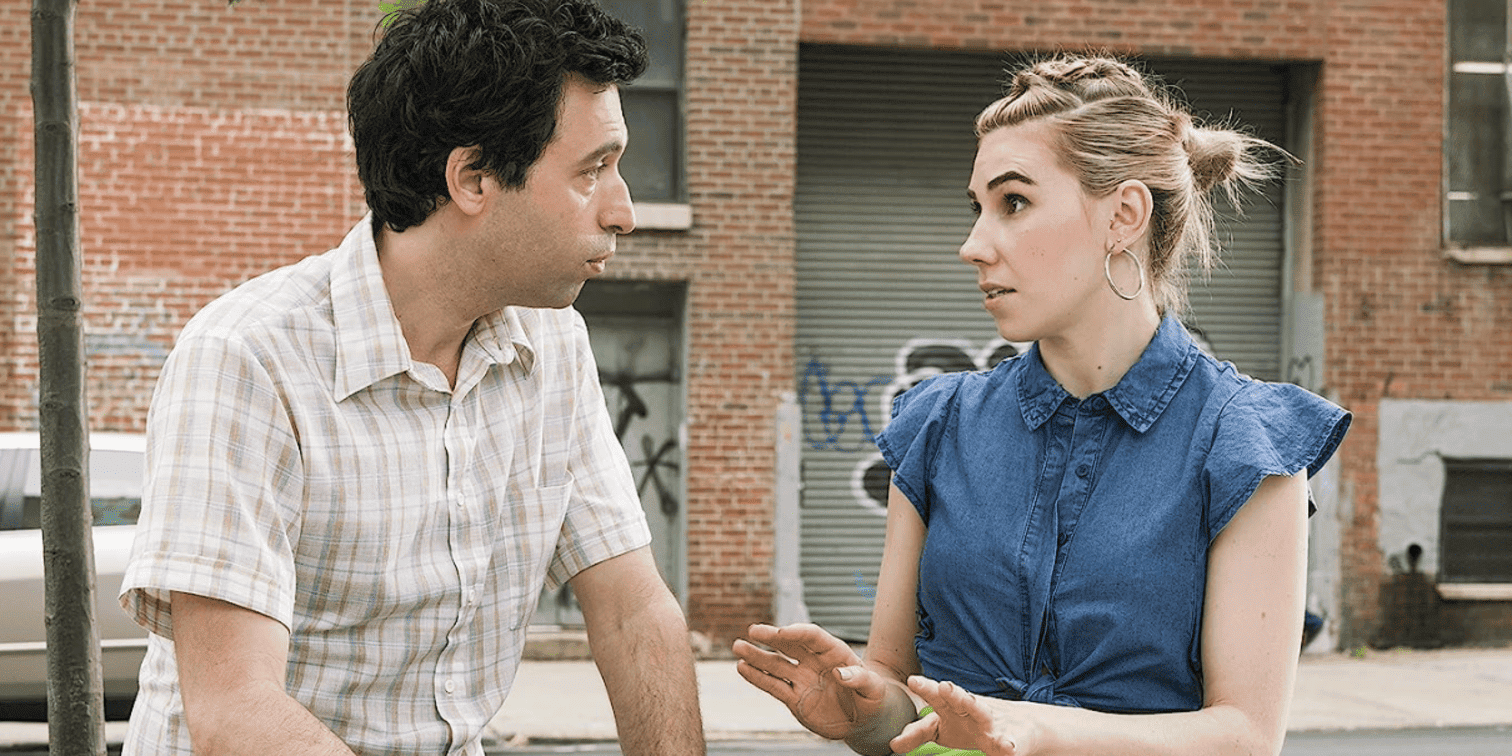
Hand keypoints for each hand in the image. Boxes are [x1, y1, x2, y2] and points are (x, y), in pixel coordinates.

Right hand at [732, 623, 893, 740]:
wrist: (863, 720)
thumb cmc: (872, 698)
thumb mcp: (873, 690)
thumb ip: (860, 680)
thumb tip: (840, 673)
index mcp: (834, 652)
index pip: (813, 637)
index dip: (797, 632)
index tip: (782, 632)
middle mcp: (814, 662)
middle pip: (789, 645)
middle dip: (771, 637)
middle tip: (753, 630)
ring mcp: (802, 679)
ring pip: (776, 664)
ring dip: (757, 656)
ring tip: (738, 647)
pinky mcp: (794, 698)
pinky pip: (773, 686)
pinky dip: (757, 678)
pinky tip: (742, 668)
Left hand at [892, 676, 1029, 755]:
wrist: (1023, 725)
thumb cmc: (973, 723)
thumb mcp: (942, 728)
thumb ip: (919, 732)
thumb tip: (893, 743)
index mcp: (953, 706)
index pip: (936, 698)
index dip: (926, 689)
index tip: (912, 680)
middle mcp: (971, 710)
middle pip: (960, 698)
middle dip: (952, 693)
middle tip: (943, 687)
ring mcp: (991, 723)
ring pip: (982, 713)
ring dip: (974, 706)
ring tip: (968, 701)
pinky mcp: (1011, 739)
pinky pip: (1009, 743)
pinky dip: (1008, 744)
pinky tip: (1007, 746)